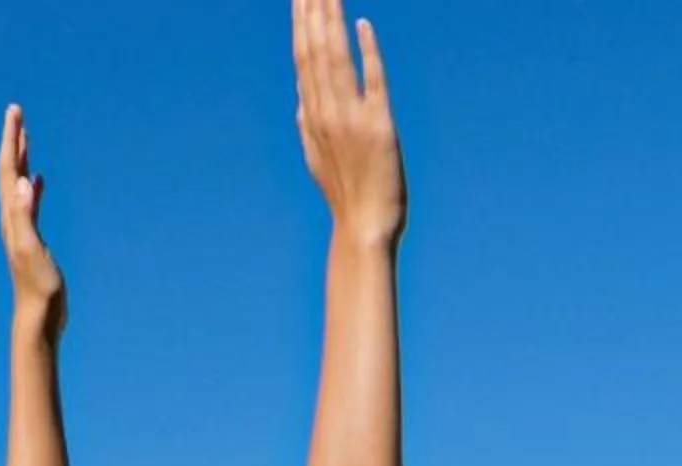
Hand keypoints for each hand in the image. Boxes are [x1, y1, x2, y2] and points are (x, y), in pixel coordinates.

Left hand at [0, 104, 66, 338]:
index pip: (8, 169)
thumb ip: (26, 215)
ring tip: (25, 137)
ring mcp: (22, 228)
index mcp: (12, 216)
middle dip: (12, 140)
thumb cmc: (38, 286)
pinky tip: (38, 180)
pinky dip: (33, 187)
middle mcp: (12, 218)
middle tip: (17, 112)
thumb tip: (23, 181)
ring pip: (18, 184)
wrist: (37, 317)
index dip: (11, 139)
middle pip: (9, 171)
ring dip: (21, 159)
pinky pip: (30, 204)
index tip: (15, 112)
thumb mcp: (32, 248)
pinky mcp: (33, 239)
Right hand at [293, 0, 403, 245]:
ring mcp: (352, 119)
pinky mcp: (380, 128)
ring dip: (333, 21)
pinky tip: (364, 25)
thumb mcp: (316, 157)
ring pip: (336, 59)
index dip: (302, 23)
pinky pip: (372, 82)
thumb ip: (307, 123)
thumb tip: (301, 97)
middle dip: (313, 11)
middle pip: (316, 50)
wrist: (364, 227)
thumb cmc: (344, 193)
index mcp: (312, 115)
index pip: (303, 57)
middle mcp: (328, 112)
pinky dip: (367, 52)